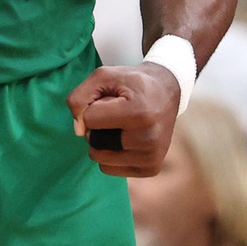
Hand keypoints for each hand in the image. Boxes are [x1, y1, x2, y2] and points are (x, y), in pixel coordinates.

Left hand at [67, 63, 181, 176]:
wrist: (167, 91)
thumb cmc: (133, 83)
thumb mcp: (103, 76)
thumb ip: (80, 98)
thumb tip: (78, 131)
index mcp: (139, 112)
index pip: (90, 119)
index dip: (92, 107)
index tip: (110, 99)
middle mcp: (148, 138)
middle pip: (95, 142)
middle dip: (96, 127)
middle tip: (116, 113)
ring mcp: (152, 156)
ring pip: (100, 159)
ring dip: (103, 143)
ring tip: (122, 126)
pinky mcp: (152, 168)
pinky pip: (110, 169)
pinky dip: (111, 155)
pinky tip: (126, 140)